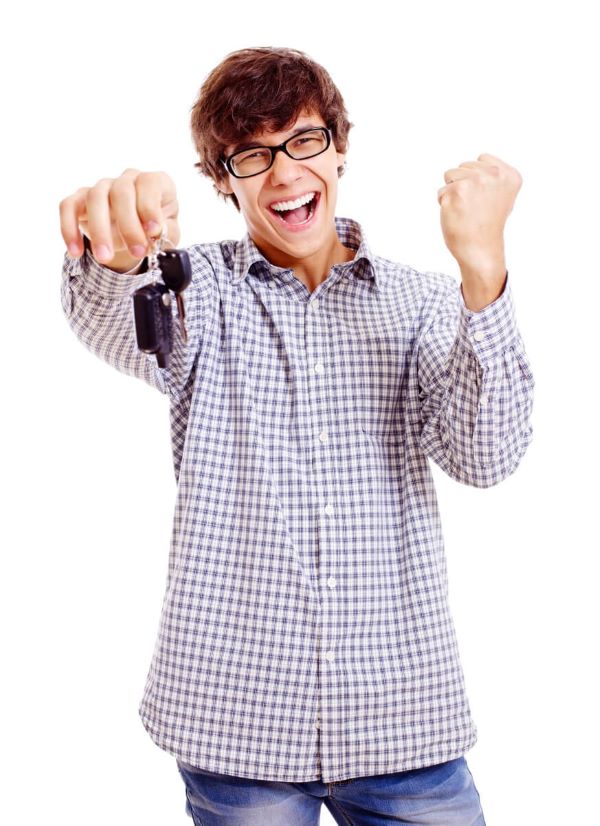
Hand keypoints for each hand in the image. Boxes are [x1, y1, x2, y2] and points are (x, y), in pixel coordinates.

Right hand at [59, 169, 180, 270]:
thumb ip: (166, 231)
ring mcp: (103, 186)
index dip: (150, 206)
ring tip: (104, 257)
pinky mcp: (81, 198)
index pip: (150, 183)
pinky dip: (69, 228)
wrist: (136, 235)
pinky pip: (68, 206)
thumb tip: (154, 232)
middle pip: (122, 192)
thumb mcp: (169, 233)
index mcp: (155, 182)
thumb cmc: (155, 231)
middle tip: (136, 253)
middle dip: (129, 225)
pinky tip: (75, 252)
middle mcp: (128, 179)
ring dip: (99, 230)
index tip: (153, 231)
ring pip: (95, 197)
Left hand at [437, 153, 521, 275]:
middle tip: (475, 207)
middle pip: (464, 166)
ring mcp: (474, 182)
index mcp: (508, 174)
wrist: (481, 249)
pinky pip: (441, 192)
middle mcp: (493, 175)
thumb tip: (477, 162)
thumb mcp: (502, 194)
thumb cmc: (488, 224)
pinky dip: (445, 204)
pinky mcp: (455, 192)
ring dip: (453, 192)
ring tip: (466, 209)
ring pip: (450, 175)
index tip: (486, 198)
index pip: (481, 159)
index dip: (478, 178)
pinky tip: (457, 215)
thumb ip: (493, 175)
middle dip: (464, 183)